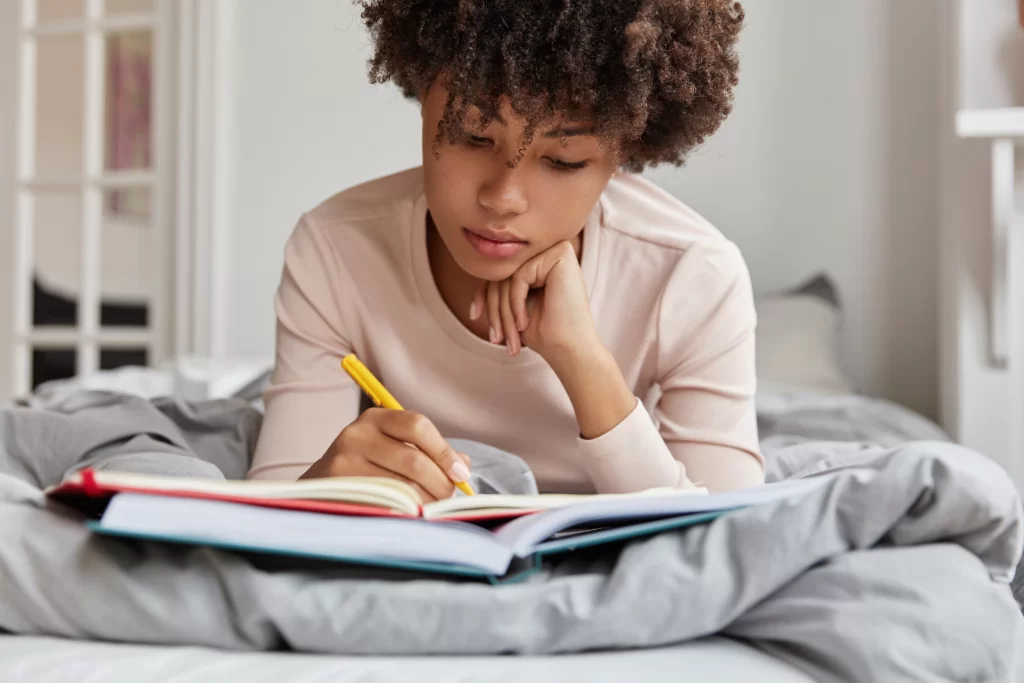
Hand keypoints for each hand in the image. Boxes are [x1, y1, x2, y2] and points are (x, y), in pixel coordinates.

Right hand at [299, 408, 471, 502]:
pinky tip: (408, 516)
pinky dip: (405, 514)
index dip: (444, 451)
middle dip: (440, 483)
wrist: (320, 487)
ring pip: (402, 487)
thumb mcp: (395, 448)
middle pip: (414, 461)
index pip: (417, 425)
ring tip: (430, 508)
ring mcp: (343, 463)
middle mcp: (356, 435)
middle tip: (448, 498)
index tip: (460, 473)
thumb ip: (431, 452)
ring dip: (426, 502)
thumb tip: (463, 465)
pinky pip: (385, 506)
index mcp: (375, 418)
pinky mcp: (339, 491)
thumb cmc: (369, 468)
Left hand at [470, 240, 599, 365]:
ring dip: (502, 312)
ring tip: (508, 338)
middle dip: (494, 308)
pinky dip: (515, 303)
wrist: (569, 349)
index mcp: (541, 260)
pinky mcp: (561, 255)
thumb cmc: (544, 331)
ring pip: (509, 275)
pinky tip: (524, 323)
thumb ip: (499, 282)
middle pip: (504, 272)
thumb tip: (471, 262)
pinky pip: (519, 276)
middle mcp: (550, 249)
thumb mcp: (512, 304)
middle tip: (496, 338)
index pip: (501, 270)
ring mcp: (556, 249)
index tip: (474, 315)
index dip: (483, 293)